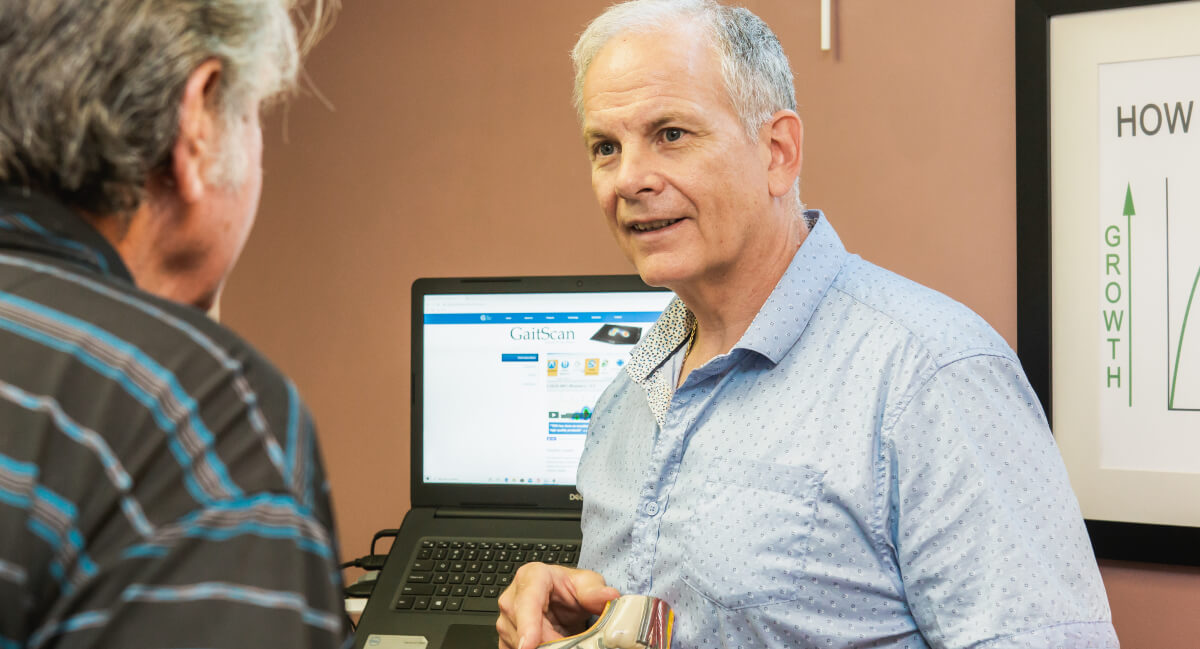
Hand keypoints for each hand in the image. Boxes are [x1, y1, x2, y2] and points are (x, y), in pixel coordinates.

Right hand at [496, 562, 619, 648]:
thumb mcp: (587, 585)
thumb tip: (609, 596)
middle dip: (544, 643)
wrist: (562, 601)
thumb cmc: (569, 589)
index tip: (530, 644)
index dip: (528, 624)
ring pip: (517, 644)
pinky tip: (553, 645)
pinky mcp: (507, 639)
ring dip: (542, 648)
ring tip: (564, 641)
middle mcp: (513, 598)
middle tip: (567, 645)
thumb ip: (596, 591)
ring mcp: (507, 621)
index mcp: (532, 577)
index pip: (527, 600)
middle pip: (521, 628)